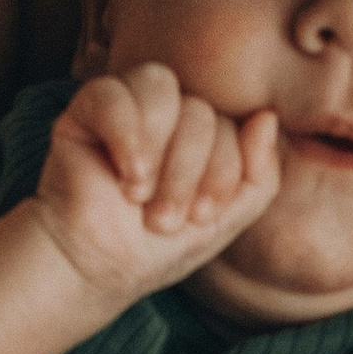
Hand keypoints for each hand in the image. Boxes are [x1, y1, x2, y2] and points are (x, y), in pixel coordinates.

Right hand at [30, 65, 280, 307]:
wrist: (97, 266)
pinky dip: (125, 134)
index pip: (232, 124)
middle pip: (200, 110)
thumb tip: (267, 116)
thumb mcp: (226, 220)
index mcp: (203, 132)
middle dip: (187, 172)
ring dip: (158, 152)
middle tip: (162, 220)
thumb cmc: (158, 246)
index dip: (222, 173)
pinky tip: (123, 174)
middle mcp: (168, 112)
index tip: (198, 219)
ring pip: (161, 87)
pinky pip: (111, 92)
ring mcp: (128, 106)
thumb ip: (260, 175)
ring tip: (139, 195)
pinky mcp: (85, 110)